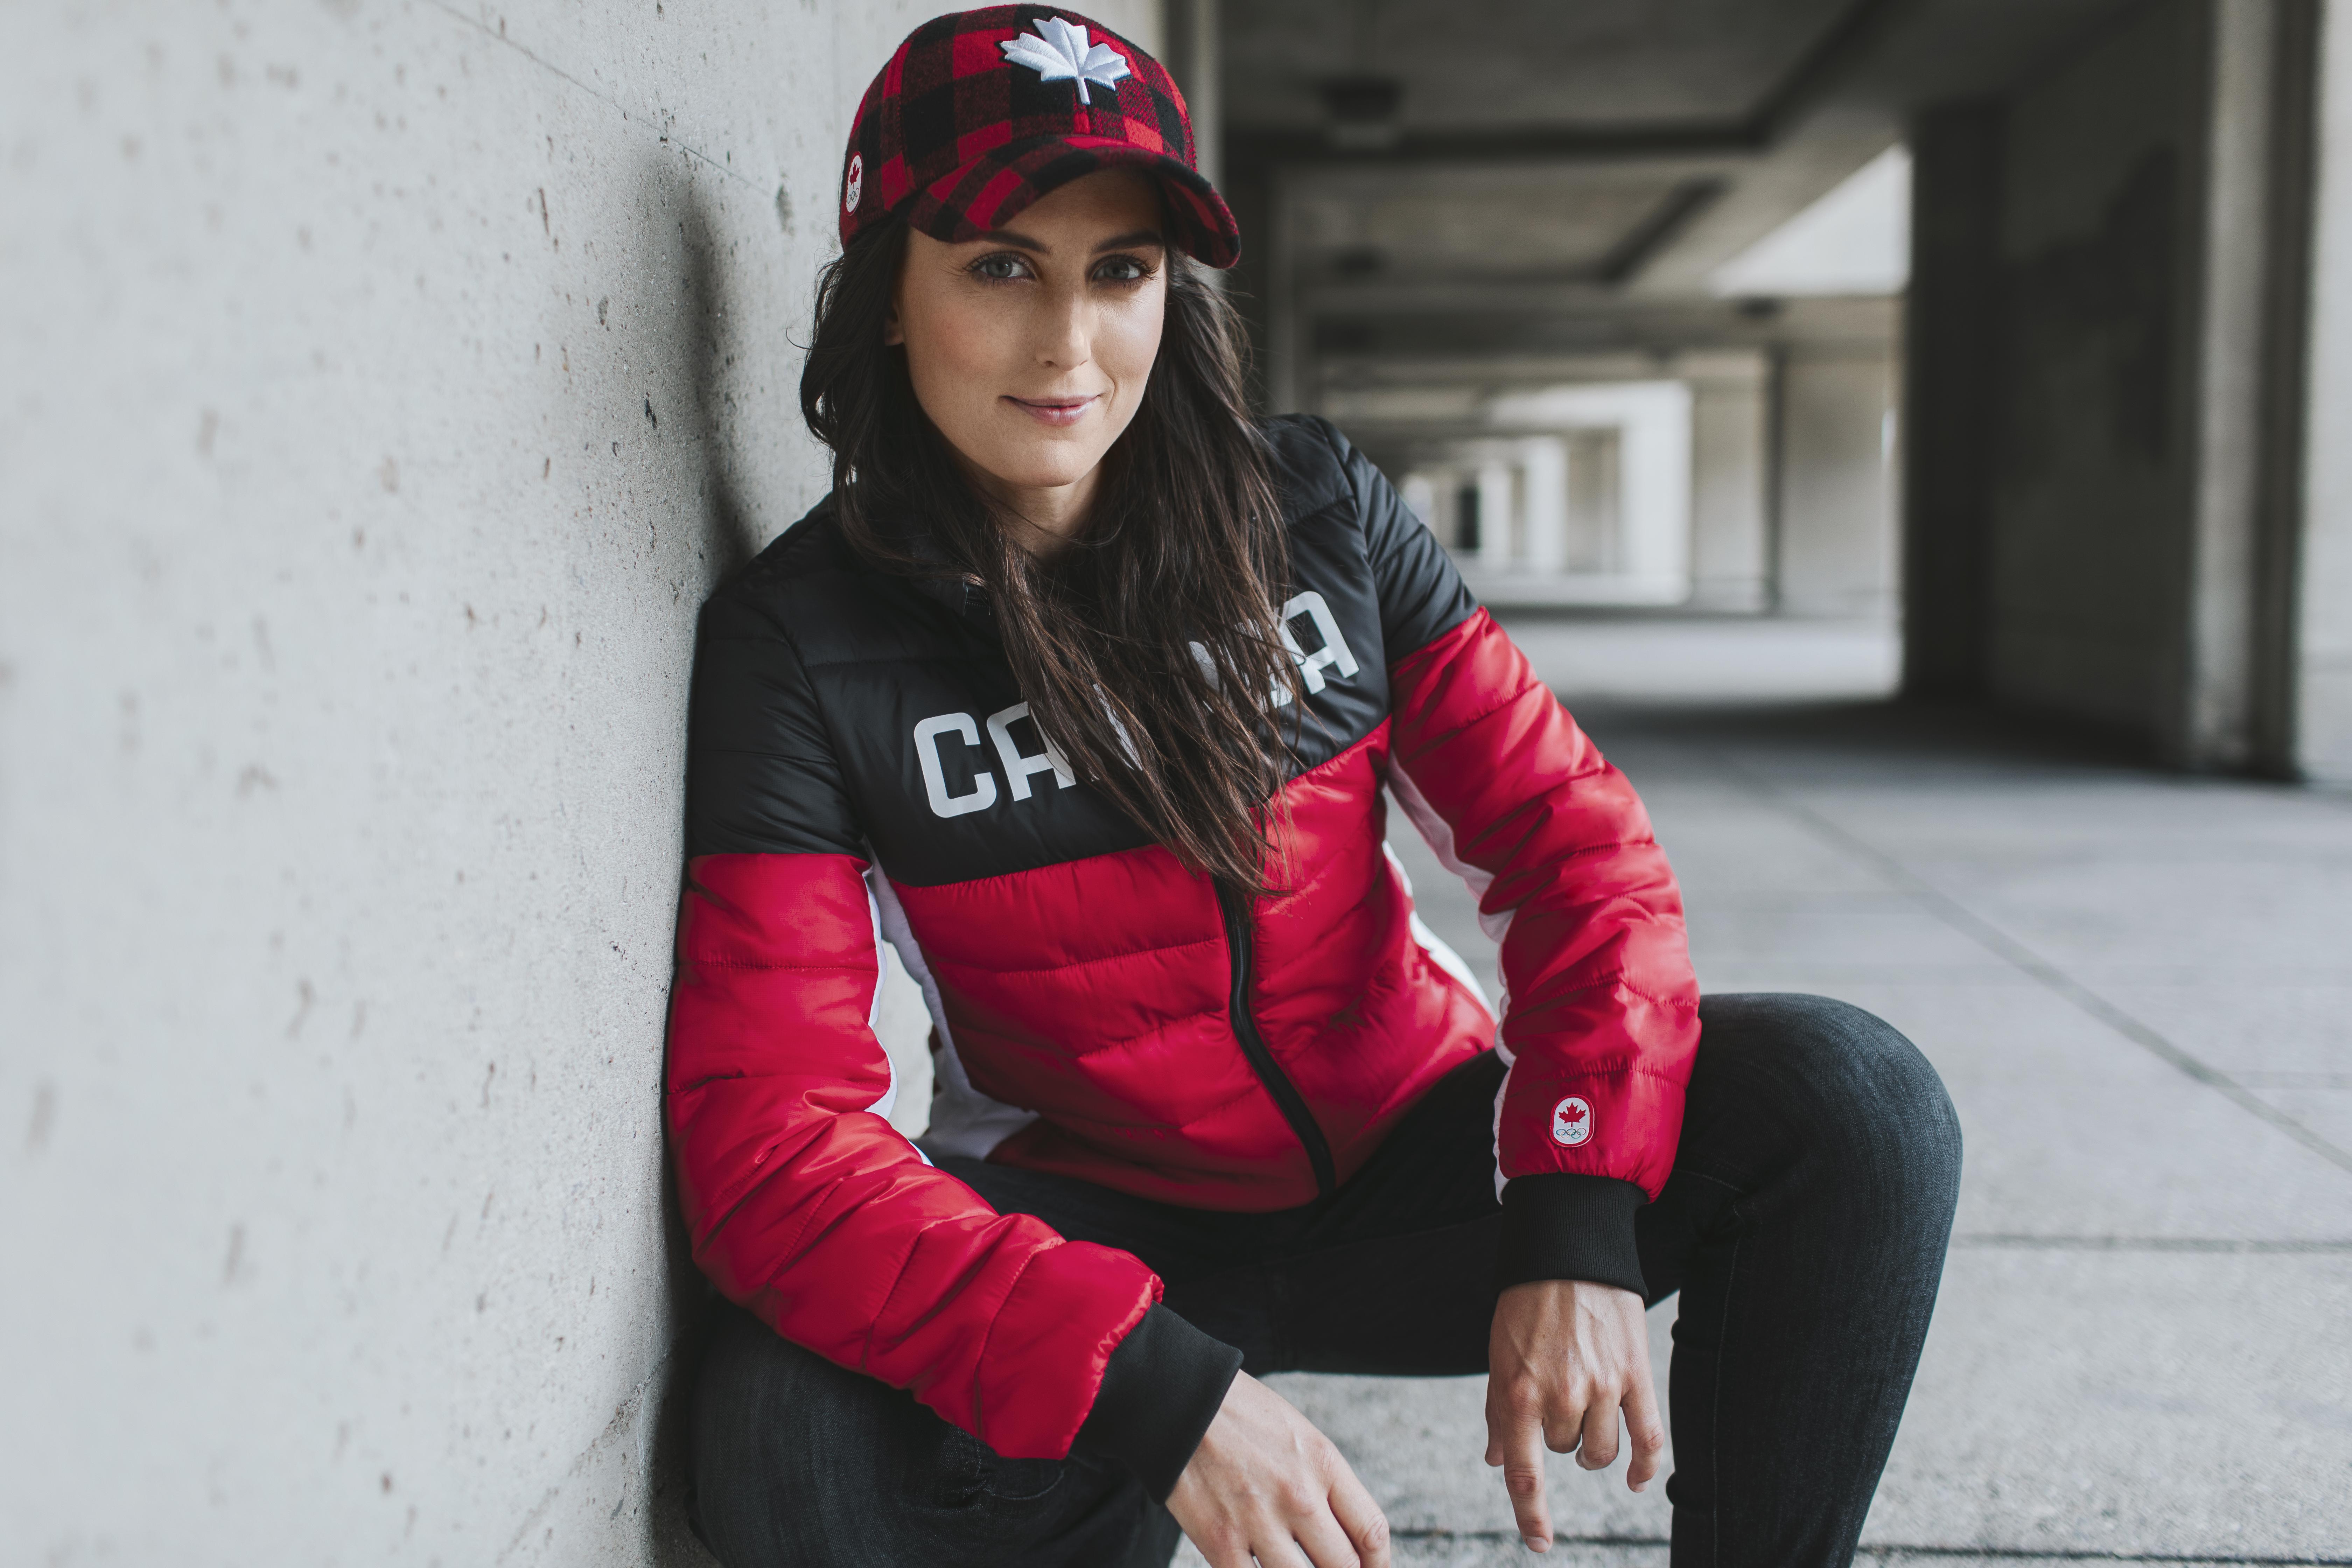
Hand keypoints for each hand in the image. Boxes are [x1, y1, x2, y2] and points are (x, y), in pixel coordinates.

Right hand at [1167, 1371, 1391, 1567]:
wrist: (1179, 1399)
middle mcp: (1298, 1496)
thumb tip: (1343, 1534)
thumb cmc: (1240, 1415)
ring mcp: (1259, 1521)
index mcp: (1323, 1464)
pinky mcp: (1220, 1541)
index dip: (1379, 1566)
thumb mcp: (1299, 1435)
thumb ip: (1325, 1483)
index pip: (1371, 1533)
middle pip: (1344, 1567)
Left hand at [1483, 1279, 1663, 1551]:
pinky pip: (1648, 1438)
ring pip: (1601, 1450)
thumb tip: (1498, 1461)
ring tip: (1586, 1425)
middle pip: (1563, 1452)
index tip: (1539, 1543)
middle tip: (1554, 1400)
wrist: (1568, 1252)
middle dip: (1556, 1437)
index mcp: (1519, 1393)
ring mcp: (1603, 1387)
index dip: (1532, 1516)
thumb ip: (1499, 1412)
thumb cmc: (1526, 1304)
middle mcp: (1562, 1395)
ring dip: (1592, 1448)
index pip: (1525, 1475)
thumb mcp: (1498, 1356)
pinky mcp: (1635, 1375)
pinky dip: (1645, 1466)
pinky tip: (1638, 1481)